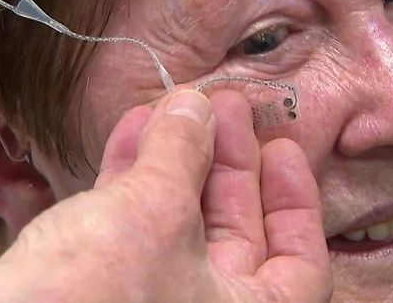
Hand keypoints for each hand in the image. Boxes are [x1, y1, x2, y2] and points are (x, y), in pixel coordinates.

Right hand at [0, 89, 331, 302]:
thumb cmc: (94, 296)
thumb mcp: (155, 208)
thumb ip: (182, 151)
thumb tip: (197, 108)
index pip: (298, 265)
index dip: (295, 202)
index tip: (283, 148)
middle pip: (236, 236)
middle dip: (226, 165)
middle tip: (222, 108)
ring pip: (178, 228)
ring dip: (175, 165)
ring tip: (173, 108)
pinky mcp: (97, 290)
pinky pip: (130, 230)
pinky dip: (132, 182)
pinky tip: (129, 136)